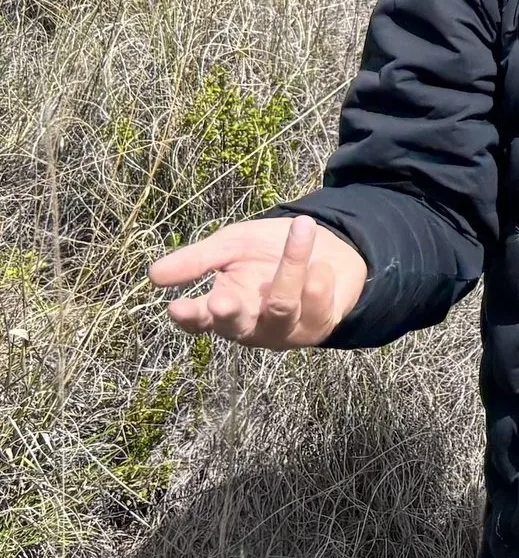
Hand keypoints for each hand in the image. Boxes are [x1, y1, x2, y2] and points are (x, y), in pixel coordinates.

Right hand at [148, 214, 367, 348]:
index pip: (198, 320)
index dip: (188, 317)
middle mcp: (250, 326)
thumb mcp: (231, 246)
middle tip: (220, 299)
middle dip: (228, 313)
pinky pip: (316, 304)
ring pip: (281, 307)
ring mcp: (284, 330)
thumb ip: (198, 260)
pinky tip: (321, 264)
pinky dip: (318, 276)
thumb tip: (154, 275)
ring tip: (301, 227)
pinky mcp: (318, 326)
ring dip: (291, 266)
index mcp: (221, 306)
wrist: (325, 246)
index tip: (176, 306)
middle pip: (235, 327)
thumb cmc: (268, 250)